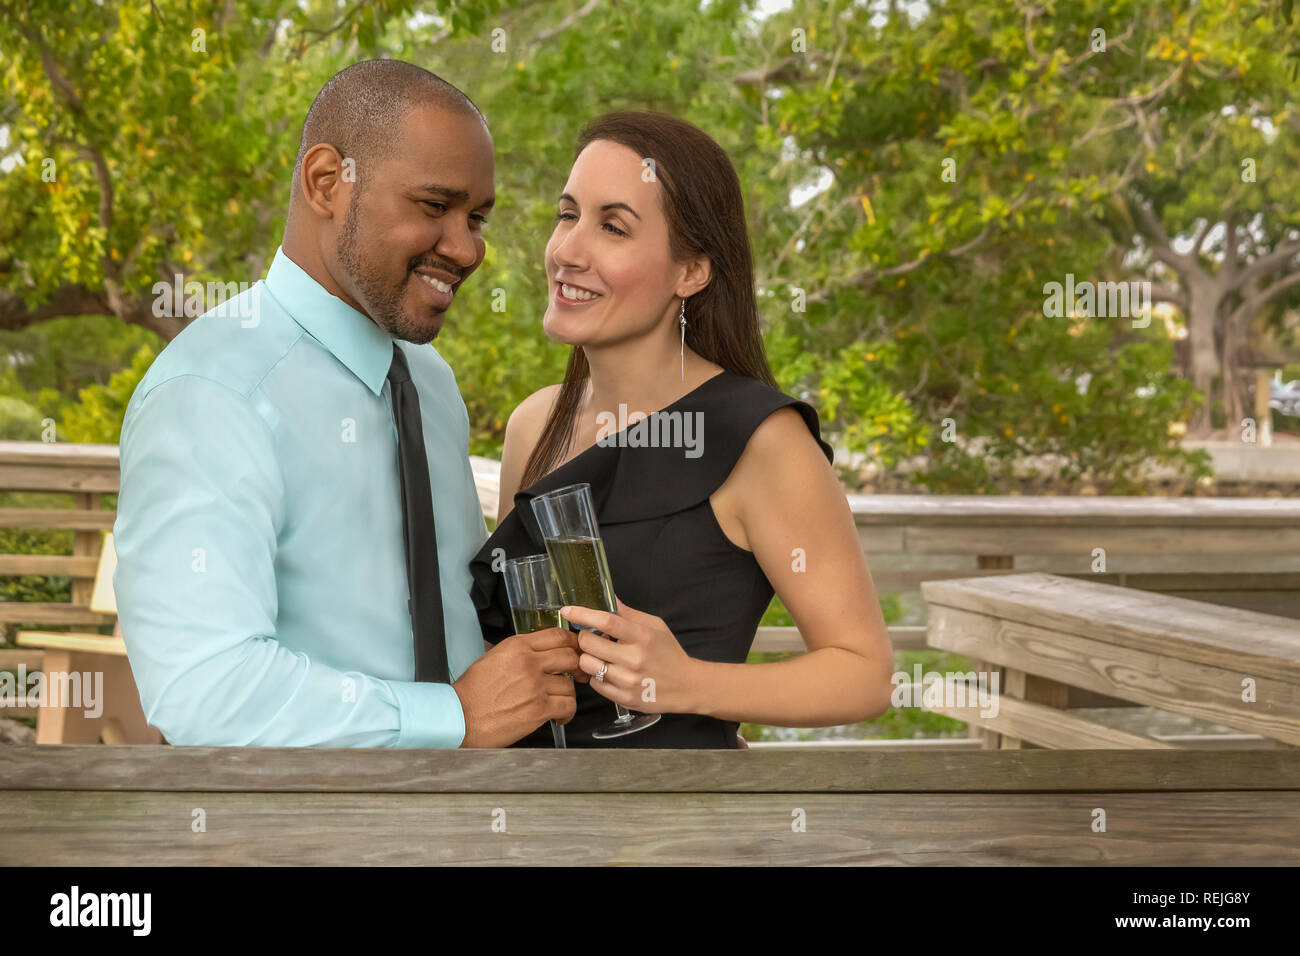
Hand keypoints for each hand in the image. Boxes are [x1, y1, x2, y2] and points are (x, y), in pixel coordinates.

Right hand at [453, 627, 579, 747]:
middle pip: (570, 656)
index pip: (557, 634)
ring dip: (568, 693)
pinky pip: (568, 705)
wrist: (460, 717)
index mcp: (516, 646)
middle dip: (578, 666)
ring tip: (560, 701)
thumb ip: (518, 652)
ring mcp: (535, 685)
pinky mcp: (539, 709)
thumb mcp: (492, 658)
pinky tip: (559, 716)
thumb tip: (538, 652)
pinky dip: (567, 712)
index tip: (576, 649)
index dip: (572, 642)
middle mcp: (529, 662)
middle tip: (579, 674)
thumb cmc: (471, 692)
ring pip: (570, 684)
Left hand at [560, 598, 697, 714]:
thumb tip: (608, 597)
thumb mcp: (655, 626)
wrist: (688, 686)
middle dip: (585, 637)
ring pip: (587, 665)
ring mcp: (628, 680)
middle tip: (592, 638)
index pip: (606, 621)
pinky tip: (608, 671)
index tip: (568, 610)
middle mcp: (634, 659)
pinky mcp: (625, 698)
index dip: (583, 614)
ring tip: (600, 656)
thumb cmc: (669, 653)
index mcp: (642, 636)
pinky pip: (595, 683)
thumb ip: (628, 613)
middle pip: (589, 643)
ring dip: (588, 657)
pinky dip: (596, 675)